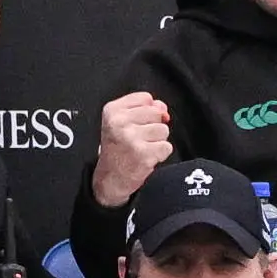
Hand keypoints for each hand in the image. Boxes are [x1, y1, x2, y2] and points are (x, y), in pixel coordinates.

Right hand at [91, 92, 174, 207]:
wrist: (110, 179)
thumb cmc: (118, 149)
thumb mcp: (122, 123)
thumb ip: (144, 109)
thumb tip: (163, 109)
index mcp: (112, 110)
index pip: (146, 98)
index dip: (146, 112)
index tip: (134, 125)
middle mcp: (119, 122)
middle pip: (157, 113)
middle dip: (153, 126)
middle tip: (137, 139)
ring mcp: (131, 138)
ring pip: (163, 130)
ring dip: (157, 141)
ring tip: (141, 149)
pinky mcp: (143, 154)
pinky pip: (166, 147)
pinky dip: (160, 154)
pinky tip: (146, 158)